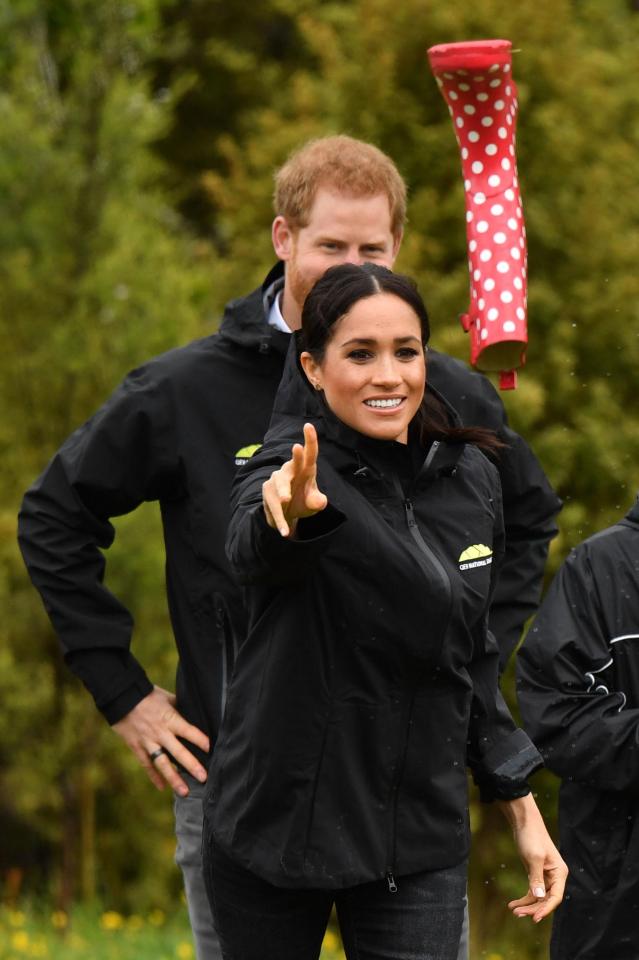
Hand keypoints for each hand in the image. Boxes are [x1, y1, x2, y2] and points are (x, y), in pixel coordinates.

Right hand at [113, 686, 209, 796]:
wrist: (121, 697)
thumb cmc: (148, 695)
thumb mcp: (167, 697)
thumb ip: (180, 708)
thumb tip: (195, 715)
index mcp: (170, 718)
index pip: (189, 731)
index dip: (200, 740)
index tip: (212, 749)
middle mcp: (160, 733)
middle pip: (178, 752)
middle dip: (191, 765)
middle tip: (203, 778)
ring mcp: (148, 742)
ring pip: (162, 763)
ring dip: (173, 778)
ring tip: (185, 791)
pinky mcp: (137, 747)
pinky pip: (146, 765)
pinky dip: (154, 777)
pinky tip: (162, 788)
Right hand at [262, 422, 327, 536]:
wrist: (288, 515)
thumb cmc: (303, 502)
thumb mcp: (313, 503)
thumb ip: (317, 501)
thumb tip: (320, 502)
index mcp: (306, 470)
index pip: (310, 454)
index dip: (310, 440)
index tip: (309, 426)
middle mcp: (290, 471)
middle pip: (292, 465)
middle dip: (295, 457)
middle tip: (297, 448)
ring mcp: (276, 481)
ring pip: (279, 486)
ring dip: (282, 493)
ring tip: (285, 501)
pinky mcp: (267, 493)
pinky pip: (274, 506)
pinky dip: (280, 519)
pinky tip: (285, 531)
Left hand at [499, 794, 567, 922]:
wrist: (523, 823)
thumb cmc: (531, 837)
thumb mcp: (534, 858)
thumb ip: (536, 878)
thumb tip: (539, 897)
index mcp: (560, 873)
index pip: (556, 897)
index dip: (546, 909)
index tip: (534, 918)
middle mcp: (555, 876)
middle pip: (546, 899)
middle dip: (533, 908)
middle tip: (518, 914)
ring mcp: (545, 876)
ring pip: (538, 897)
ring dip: (527, 905)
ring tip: (513, 910)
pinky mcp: (536, 874)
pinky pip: (532, 891)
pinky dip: (524, 898)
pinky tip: (513, 904)